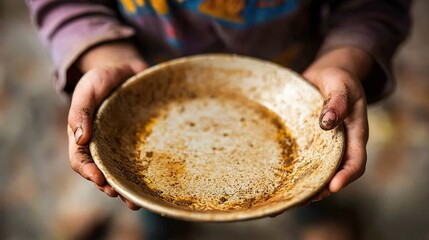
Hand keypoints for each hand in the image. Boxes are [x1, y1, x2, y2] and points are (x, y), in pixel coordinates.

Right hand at [67, 41, 146, 209]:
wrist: (126, 70)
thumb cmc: (103, 78)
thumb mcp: (89, 88)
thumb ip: (81, 111)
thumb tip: (79, 139)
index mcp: (84, 136)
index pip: (81, 161)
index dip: (88, 173)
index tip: (100, 180)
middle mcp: (102, 146)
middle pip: (103, 173)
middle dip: (111, 188)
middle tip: (123, 197)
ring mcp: (121, 146)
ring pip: (122, 173)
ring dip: (128, 189)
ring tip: (138, 202)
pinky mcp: (139, 143)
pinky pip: (141, 161)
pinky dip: (145, 175)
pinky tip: (155, 185)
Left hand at [302, 47, 370, 201]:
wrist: (326, 75)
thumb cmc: (337, 78)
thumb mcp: (340, 84)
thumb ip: (337, 101)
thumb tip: (327, 123)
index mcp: (354, 133)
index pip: (355, 161)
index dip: (346, 176)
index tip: (333, 187)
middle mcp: (341, 144)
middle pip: (335, 173)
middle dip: (321, 189)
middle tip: (303, 199)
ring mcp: (325, 145)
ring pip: (318, 170)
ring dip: (306, 185)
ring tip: (288, 198)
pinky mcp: (309, 142)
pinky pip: (303, 159)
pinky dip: (293, 171)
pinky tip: (278, 180)